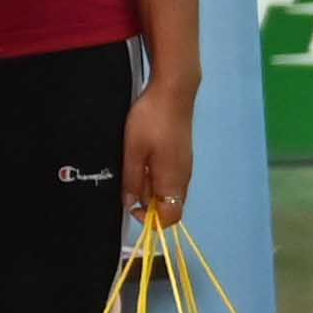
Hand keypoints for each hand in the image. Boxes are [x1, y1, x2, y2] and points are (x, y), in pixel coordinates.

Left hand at [121, 74, 196, 223]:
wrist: (173, 92)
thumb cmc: (151, 121)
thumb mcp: (133, 152)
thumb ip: (132, 180)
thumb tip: (130, 204)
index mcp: (173, 181)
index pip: (171, 218)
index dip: (150, 220)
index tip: (131, 206)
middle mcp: (183, 178)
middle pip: (168, 205)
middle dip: (147, 202)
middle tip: (128, 181)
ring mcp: (184, 166)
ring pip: (167, 190)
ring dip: (149, 187)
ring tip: (133, 167)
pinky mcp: (181, 156)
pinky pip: (168, 176)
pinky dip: (154, 175)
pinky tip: (141, 159)